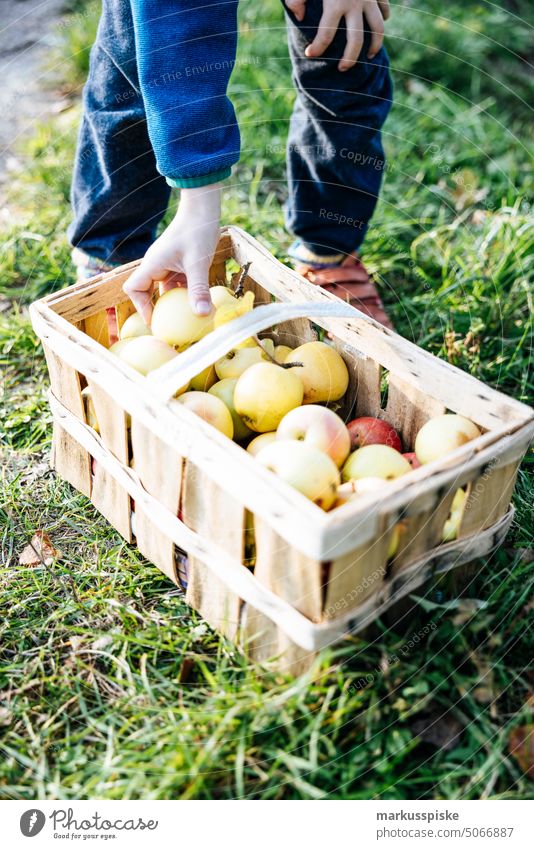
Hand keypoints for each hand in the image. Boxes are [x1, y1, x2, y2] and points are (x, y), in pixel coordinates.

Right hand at [123, 183, 221, 323]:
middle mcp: (156, 265)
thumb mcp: (198, 263)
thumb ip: (199, 289)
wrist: (203, 208)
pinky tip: (199, 303)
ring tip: (184, 319)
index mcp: (152, 264)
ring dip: (173, 302)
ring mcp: (168, 264)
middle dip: (156, 309)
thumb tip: (203, 314)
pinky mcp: (180, 263)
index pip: (133, 288)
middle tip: (169, 326)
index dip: (140, 306)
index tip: (155, 320)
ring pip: (164, 289)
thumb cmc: (197, 231)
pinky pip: (178, 283)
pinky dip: (185, 293)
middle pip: (146, 291)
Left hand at [286, 0, 389, 69]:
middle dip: (349, 59)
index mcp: (335, 2)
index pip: (325, 35)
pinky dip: (383, 19)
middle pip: (356, 40)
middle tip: (342, 69)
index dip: (317, 48)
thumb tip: (298, 16)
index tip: (310, 54)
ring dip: (374, 45)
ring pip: (378, 29)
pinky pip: (384, 9)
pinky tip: (376, 27)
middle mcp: (355, 3)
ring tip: (368, 57)